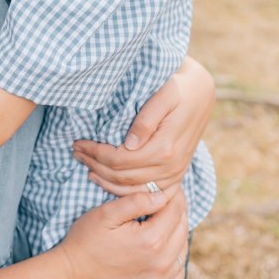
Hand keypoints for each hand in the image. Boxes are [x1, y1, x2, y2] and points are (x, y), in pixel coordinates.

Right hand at [57, 187, 187, 278]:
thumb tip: (163, 195)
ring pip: (183, 250)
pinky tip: (164, 249)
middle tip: (167, 200)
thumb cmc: (86, 241)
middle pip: (182, 229)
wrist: (72, 277)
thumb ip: (137, 201)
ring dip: (177, 234)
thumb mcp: (106, 214)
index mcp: (151, 240)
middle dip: (177, 211)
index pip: (176, 209)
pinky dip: (175, 258)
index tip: (169, 186)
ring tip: (164, 222)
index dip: (174, 194)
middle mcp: (161, 263)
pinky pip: (177, 273)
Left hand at [72, 56, 214, 194]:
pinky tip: (108, 181)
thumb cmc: (180, 86)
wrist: (201, 90)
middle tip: (76, 152)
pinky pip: (147, 192)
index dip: (95, 153)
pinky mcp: (176, 175)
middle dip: (95, 165)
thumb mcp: (164, 94)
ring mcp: (175, 174)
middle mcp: (171, 166)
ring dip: (105, 180)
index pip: (119, 160)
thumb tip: (129, 144)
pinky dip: (124, 191)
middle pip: (122, 177)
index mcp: (165, 147)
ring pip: (132, 189)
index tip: (78, 142)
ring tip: (86, 166)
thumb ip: (147, 119)